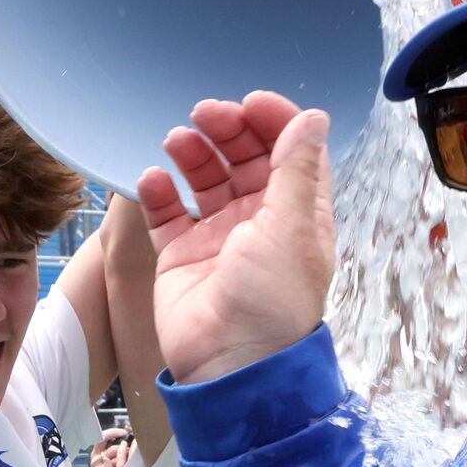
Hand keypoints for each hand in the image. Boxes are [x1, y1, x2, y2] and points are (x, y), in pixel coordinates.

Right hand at [88, 426, 133, 466]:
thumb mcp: (102, 464)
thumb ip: (110, 453)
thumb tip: (124, 441)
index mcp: (94, 456)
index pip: (101, 437)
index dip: (113, 432)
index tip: (123, 431)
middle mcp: (96, 461)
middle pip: (113, 448)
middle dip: (125, 449)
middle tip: (132, 452)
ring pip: (118, 458)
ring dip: (127, 458)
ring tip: (131, 463)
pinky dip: (128, 465)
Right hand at [137, 94, 333, 385]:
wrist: (230, 364)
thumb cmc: (272, 302)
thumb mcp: (292, 227)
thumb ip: (297, 169)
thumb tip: (313, 117)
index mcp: (297, 214)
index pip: (290, 153)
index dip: (273, 123)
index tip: (250, 103)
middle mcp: (259, 222)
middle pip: (244, 159)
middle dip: (227, 131)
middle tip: (205, 115)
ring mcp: (218, 239)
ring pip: (204, 179)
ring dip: (192, 153)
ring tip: (177, 140)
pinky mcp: (181, 257)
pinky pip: (166, 213)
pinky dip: (158, 192)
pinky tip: (153, 180)